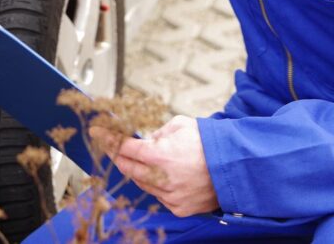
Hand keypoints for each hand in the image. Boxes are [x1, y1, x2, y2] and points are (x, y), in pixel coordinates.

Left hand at [90, 115, 218, 217]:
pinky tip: (160, 176)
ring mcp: (170, 196)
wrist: (237, 167)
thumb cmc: (209, 143)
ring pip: (141, 183)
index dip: (107, 138)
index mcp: (159, 155)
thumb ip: (157, 132)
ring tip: (140, 160)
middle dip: (116, 155)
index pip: (123, 147)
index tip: (96, 132)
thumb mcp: (180, 125)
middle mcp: (161, 178)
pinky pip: (158, 196)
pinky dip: (155, 185)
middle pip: (126, 167)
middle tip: (110, 146)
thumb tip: (143, 139)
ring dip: (137, 171)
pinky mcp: (179, 208)